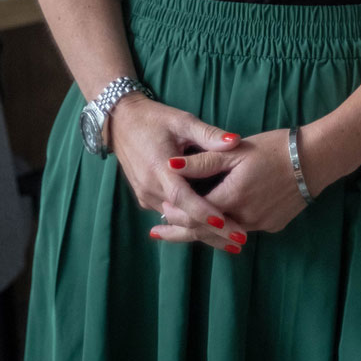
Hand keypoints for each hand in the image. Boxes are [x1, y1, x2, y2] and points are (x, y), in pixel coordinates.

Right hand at [107, 93, 246, 252]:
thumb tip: (236, 142)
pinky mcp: (145, 198)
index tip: (228, 225)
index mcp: (160, 168)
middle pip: (182, 216)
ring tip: (231, 242)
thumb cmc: (154, 119)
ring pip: (176, 219)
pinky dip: (189, 221)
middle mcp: (150, 188)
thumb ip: (208, 134)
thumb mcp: (182, 121)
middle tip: (240, 241)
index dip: (205, 213)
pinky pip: (169, 213)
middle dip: (211, 231)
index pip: (183, 198)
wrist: (120, 122)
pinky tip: (210, 230)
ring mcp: (146, 195)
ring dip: (201, 230)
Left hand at [165, 128, 309, 235]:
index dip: (175, 214)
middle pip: (206, 231)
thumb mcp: (236, 151)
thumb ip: (203, 162)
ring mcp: (260, 225)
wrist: (315, 159)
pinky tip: (218, 221)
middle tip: (157, 233)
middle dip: (180, 232)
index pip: (195, 213)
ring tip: (181, 230)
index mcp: (233, 198)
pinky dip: (226, 227)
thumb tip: (170, 166)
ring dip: (202, 231)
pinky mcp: (273, 226)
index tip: (157, 214)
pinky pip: (242, 229)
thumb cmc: (275, 148)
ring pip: (224, 233)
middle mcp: (244, 219)